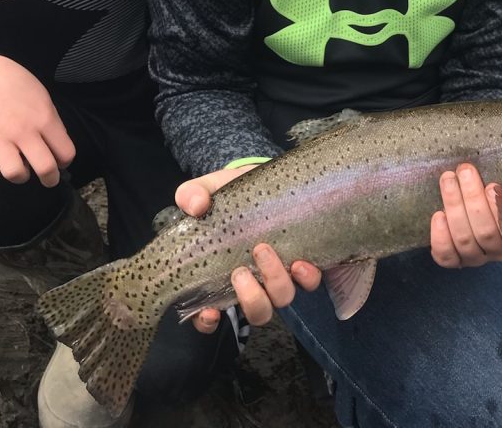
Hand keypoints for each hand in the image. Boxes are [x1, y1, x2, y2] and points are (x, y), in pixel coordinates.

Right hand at [0, 55, 74, 186]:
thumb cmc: (19, 87)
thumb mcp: (44, 101)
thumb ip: (52, 126)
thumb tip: (59, 152)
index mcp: (45, 119)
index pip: (66, 153)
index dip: (65, 161)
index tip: (60, 161)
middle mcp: (23, 130)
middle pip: (45, 168)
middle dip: (50, 179)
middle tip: (48, 179)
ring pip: (14, 174)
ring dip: (20, 175)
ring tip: (20, 167)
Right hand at [175, 167, 320, 330]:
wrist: (270, 180)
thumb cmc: (234, 193)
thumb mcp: (210, 188)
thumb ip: (192, 194)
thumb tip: (195, 206)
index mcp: (223, 273)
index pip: (210, 314)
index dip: (208, 322)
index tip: (211, 313)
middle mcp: (254, 281)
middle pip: (256, 312)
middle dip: (250, 299)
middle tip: (240, 272)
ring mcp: (279, 274)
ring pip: (281, 299)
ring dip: (274, 282)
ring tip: (264, 251)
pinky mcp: (303, 262)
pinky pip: (309, 283)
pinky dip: (305, 277)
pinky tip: (300, 262)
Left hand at [430, 92, 501, 267]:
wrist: (473, 182)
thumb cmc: (492, 168)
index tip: (492, 185)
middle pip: (487, 234)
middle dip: (471, 202)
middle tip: (462, 170)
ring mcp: (477, 254)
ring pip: (466, 244)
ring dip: (454, 210)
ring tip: (446, 179)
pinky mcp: (454, 256)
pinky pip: (446, 258)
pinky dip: (440, 239)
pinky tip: (436, 215)